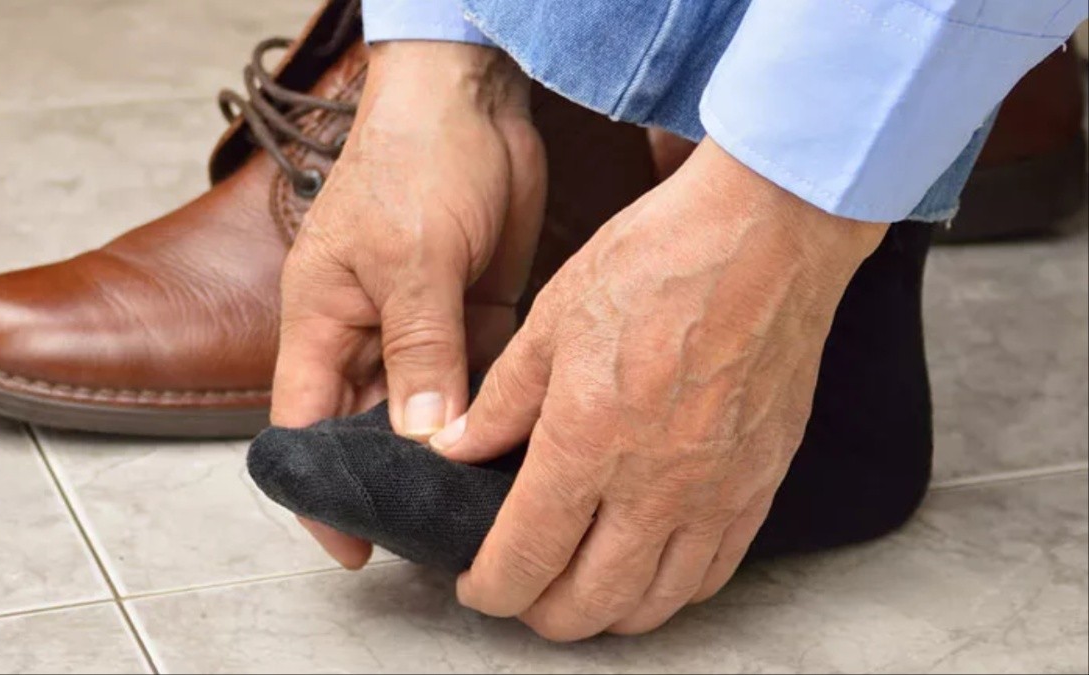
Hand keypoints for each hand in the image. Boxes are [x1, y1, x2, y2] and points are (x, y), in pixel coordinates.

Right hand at [271, 42, 544, 568]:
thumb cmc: (414, 161)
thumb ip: (419, 349)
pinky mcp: (473, 315)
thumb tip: (425, 439)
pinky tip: (520, 449)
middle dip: (398, 479)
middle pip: (370, 429)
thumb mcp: (410, 259)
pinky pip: (478, 381)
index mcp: (321, 321)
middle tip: (442, 534)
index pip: (302, 426)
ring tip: (489, 505)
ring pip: (430, 411)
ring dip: (453, 451)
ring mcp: (422, 327)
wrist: (473, 100)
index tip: (352, 549)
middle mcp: (367, 334)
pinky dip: (493, 412)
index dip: (319, 490)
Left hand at [430, 138, 887, 639]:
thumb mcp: (552, 319)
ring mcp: (715, 493)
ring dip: (606, 613)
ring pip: (655, 605)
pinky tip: (651, 566)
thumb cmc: (661, 261)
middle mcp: (654, 486)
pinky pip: (714, 574)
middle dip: (539, 612)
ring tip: (579, 587)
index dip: (488, 588)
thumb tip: (458, 450)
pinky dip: (672, 590)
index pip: (524, 560)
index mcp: (587, 442)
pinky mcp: (759, 485)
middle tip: (521, 586)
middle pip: (588, 604)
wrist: (768, 236)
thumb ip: (501, 401)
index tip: (475, 582)